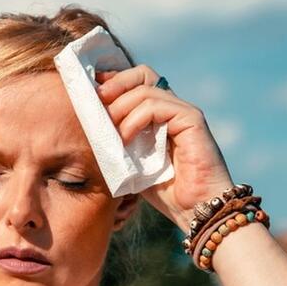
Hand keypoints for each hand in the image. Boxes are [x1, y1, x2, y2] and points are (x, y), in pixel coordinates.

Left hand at [95, 65, 234, 231]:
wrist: (196, 211)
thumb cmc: (168, 193)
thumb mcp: (134, 164)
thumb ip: (119, 143)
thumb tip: (91, 127)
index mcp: (161, 116)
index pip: (137, 82)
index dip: (114, 82)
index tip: (92, 92)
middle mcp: (174, 108)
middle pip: (142, 74)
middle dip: (115, 84)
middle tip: (96, 101)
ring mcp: (184, 112)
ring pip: (145, 89)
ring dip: (120, 107)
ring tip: (110, 131)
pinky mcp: (192, 120)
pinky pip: (157, 105)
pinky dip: (135, 119)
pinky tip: (125, 139)